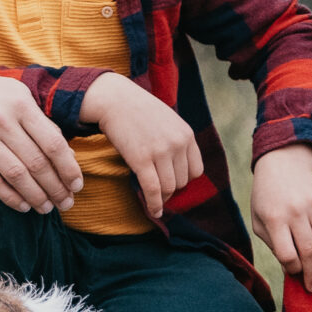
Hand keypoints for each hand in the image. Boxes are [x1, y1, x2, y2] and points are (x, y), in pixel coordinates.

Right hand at [0, 75, 85, 211]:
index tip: (77, 185)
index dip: (68, 168)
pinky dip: (8, 197)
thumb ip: (44, 125)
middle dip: (55, 188)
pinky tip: (22, 205)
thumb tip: (68, 156)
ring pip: (14, 175)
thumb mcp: (23, 99)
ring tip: (46, 208)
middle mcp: (1, 121)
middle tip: (66, 203)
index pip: (52, 143)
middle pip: (35, 163)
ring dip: (34, 196)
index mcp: (22, 106)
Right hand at [85, 74, 203, 217]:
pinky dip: (154, 204)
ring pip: (169, 188)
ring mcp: (160, 152)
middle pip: (182, 182)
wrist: (115, 100)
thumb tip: (177, 167)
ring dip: (162, 197)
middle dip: (171, 189)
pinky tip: (153, 211)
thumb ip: (176, 140)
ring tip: (155, 199)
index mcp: (186, 134)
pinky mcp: (141, 160)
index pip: (196, 170)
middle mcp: (177, 144)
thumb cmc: (139, 111)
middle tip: (159, 190)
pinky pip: (153, 190)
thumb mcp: (168, 120)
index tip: (173, 182)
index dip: (184, 179)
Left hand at [250, 145, 311, 291]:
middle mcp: (296, 211)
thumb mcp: (259, 222)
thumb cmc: (267, 199)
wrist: (282, 164)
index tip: (294, 273)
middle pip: (310, 251)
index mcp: (274, 218)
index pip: (288, 255)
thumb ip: (273, 245)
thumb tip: (293, 270)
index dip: (293, 270)